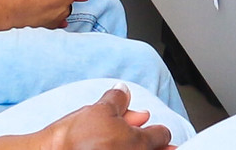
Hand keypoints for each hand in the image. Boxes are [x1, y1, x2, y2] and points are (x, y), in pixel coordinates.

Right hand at [43, 87, 173, 149]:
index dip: (156, 130)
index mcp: (138, 142)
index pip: (162, 135)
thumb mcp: (98, 110)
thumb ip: (118, 100)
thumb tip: (125, 91)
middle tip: (142, 142)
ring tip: (119, 146)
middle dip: (153, 146)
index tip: (148, 130)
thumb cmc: (72, 138)